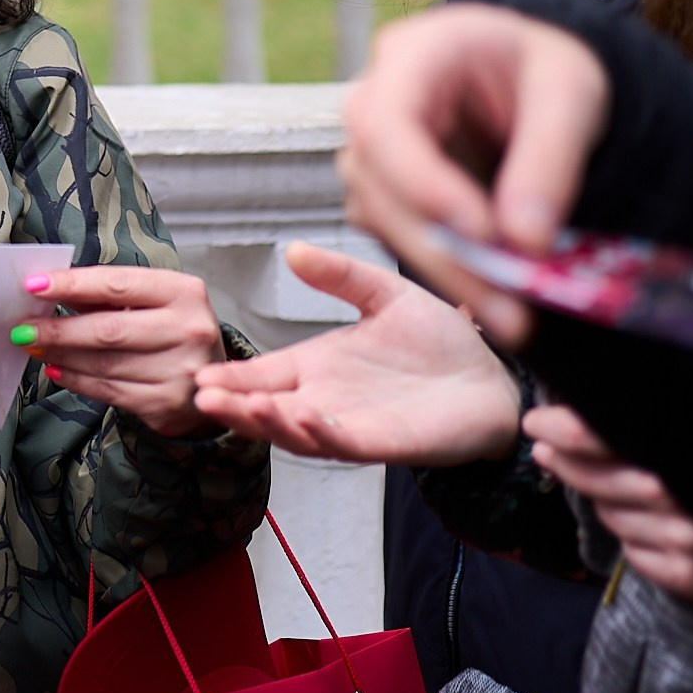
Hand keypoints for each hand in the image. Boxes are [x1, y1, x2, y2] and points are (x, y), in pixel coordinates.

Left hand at [19, 265, 225, 437]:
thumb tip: (47, 290)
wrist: (214, 380)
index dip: (72, 285)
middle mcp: (189, 331)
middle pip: (108, 330)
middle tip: (20, 327)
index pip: (118, 285)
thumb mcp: (152, 300)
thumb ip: (105, 293)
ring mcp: (180, 372)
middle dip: (57, 329)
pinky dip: (75, 378)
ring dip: (60, 355)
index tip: (33, 285)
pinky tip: (55, 367)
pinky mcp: (166, 404)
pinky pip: (108, 390)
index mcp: (185, 292)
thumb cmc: (171, 328)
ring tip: (32, 345)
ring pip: (104, 364)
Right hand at [191, 243, 520, 465]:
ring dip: (264, 421)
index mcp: (319, 365)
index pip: (263, 374)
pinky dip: (319, 433)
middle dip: (232, 404)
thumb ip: (341, 276)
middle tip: (200, 394)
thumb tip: (293, 249)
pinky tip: (301, 418)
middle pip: (266, 407)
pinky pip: (343, 443)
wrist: (493, 381)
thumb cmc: (442, 343)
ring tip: (234, 407)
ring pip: (294, 430)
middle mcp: (325, 398)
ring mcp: (350, 424)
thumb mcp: (385, 295)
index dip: (231, 377)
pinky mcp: (383, 442)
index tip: (198, 373)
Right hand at [339, 5, 610, 346]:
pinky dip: (440, 266)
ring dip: (441, 269)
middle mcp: (375, 98)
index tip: (481, 233)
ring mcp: (373, 145)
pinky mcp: (386, 187)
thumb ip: (549, 161)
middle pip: (378, 180)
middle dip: (440, 250)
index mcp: (414, 54)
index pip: (388, 122)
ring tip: (512, 312)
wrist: (534, 77)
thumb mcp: (568, 95)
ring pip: (380, 216)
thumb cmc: (545, 69)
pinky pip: (396, 232)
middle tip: (507, 308)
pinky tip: (491, 292)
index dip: (423, 182)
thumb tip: (526, 241)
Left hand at [524, 405, 692, 612]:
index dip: (567, 425)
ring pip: (613, 515)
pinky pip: (637, 555)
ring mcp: (689, 546)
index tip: (541, 416)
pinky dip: (628, 534)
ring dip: (594, 495)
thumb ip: (688, 396)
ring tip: (580, 473)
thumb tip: (632, 363)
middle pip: (600, 477)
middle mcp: (686, 500)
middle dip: (565, 457)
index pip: (606, 434)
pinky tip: (633, 517)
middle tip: (543, 439)